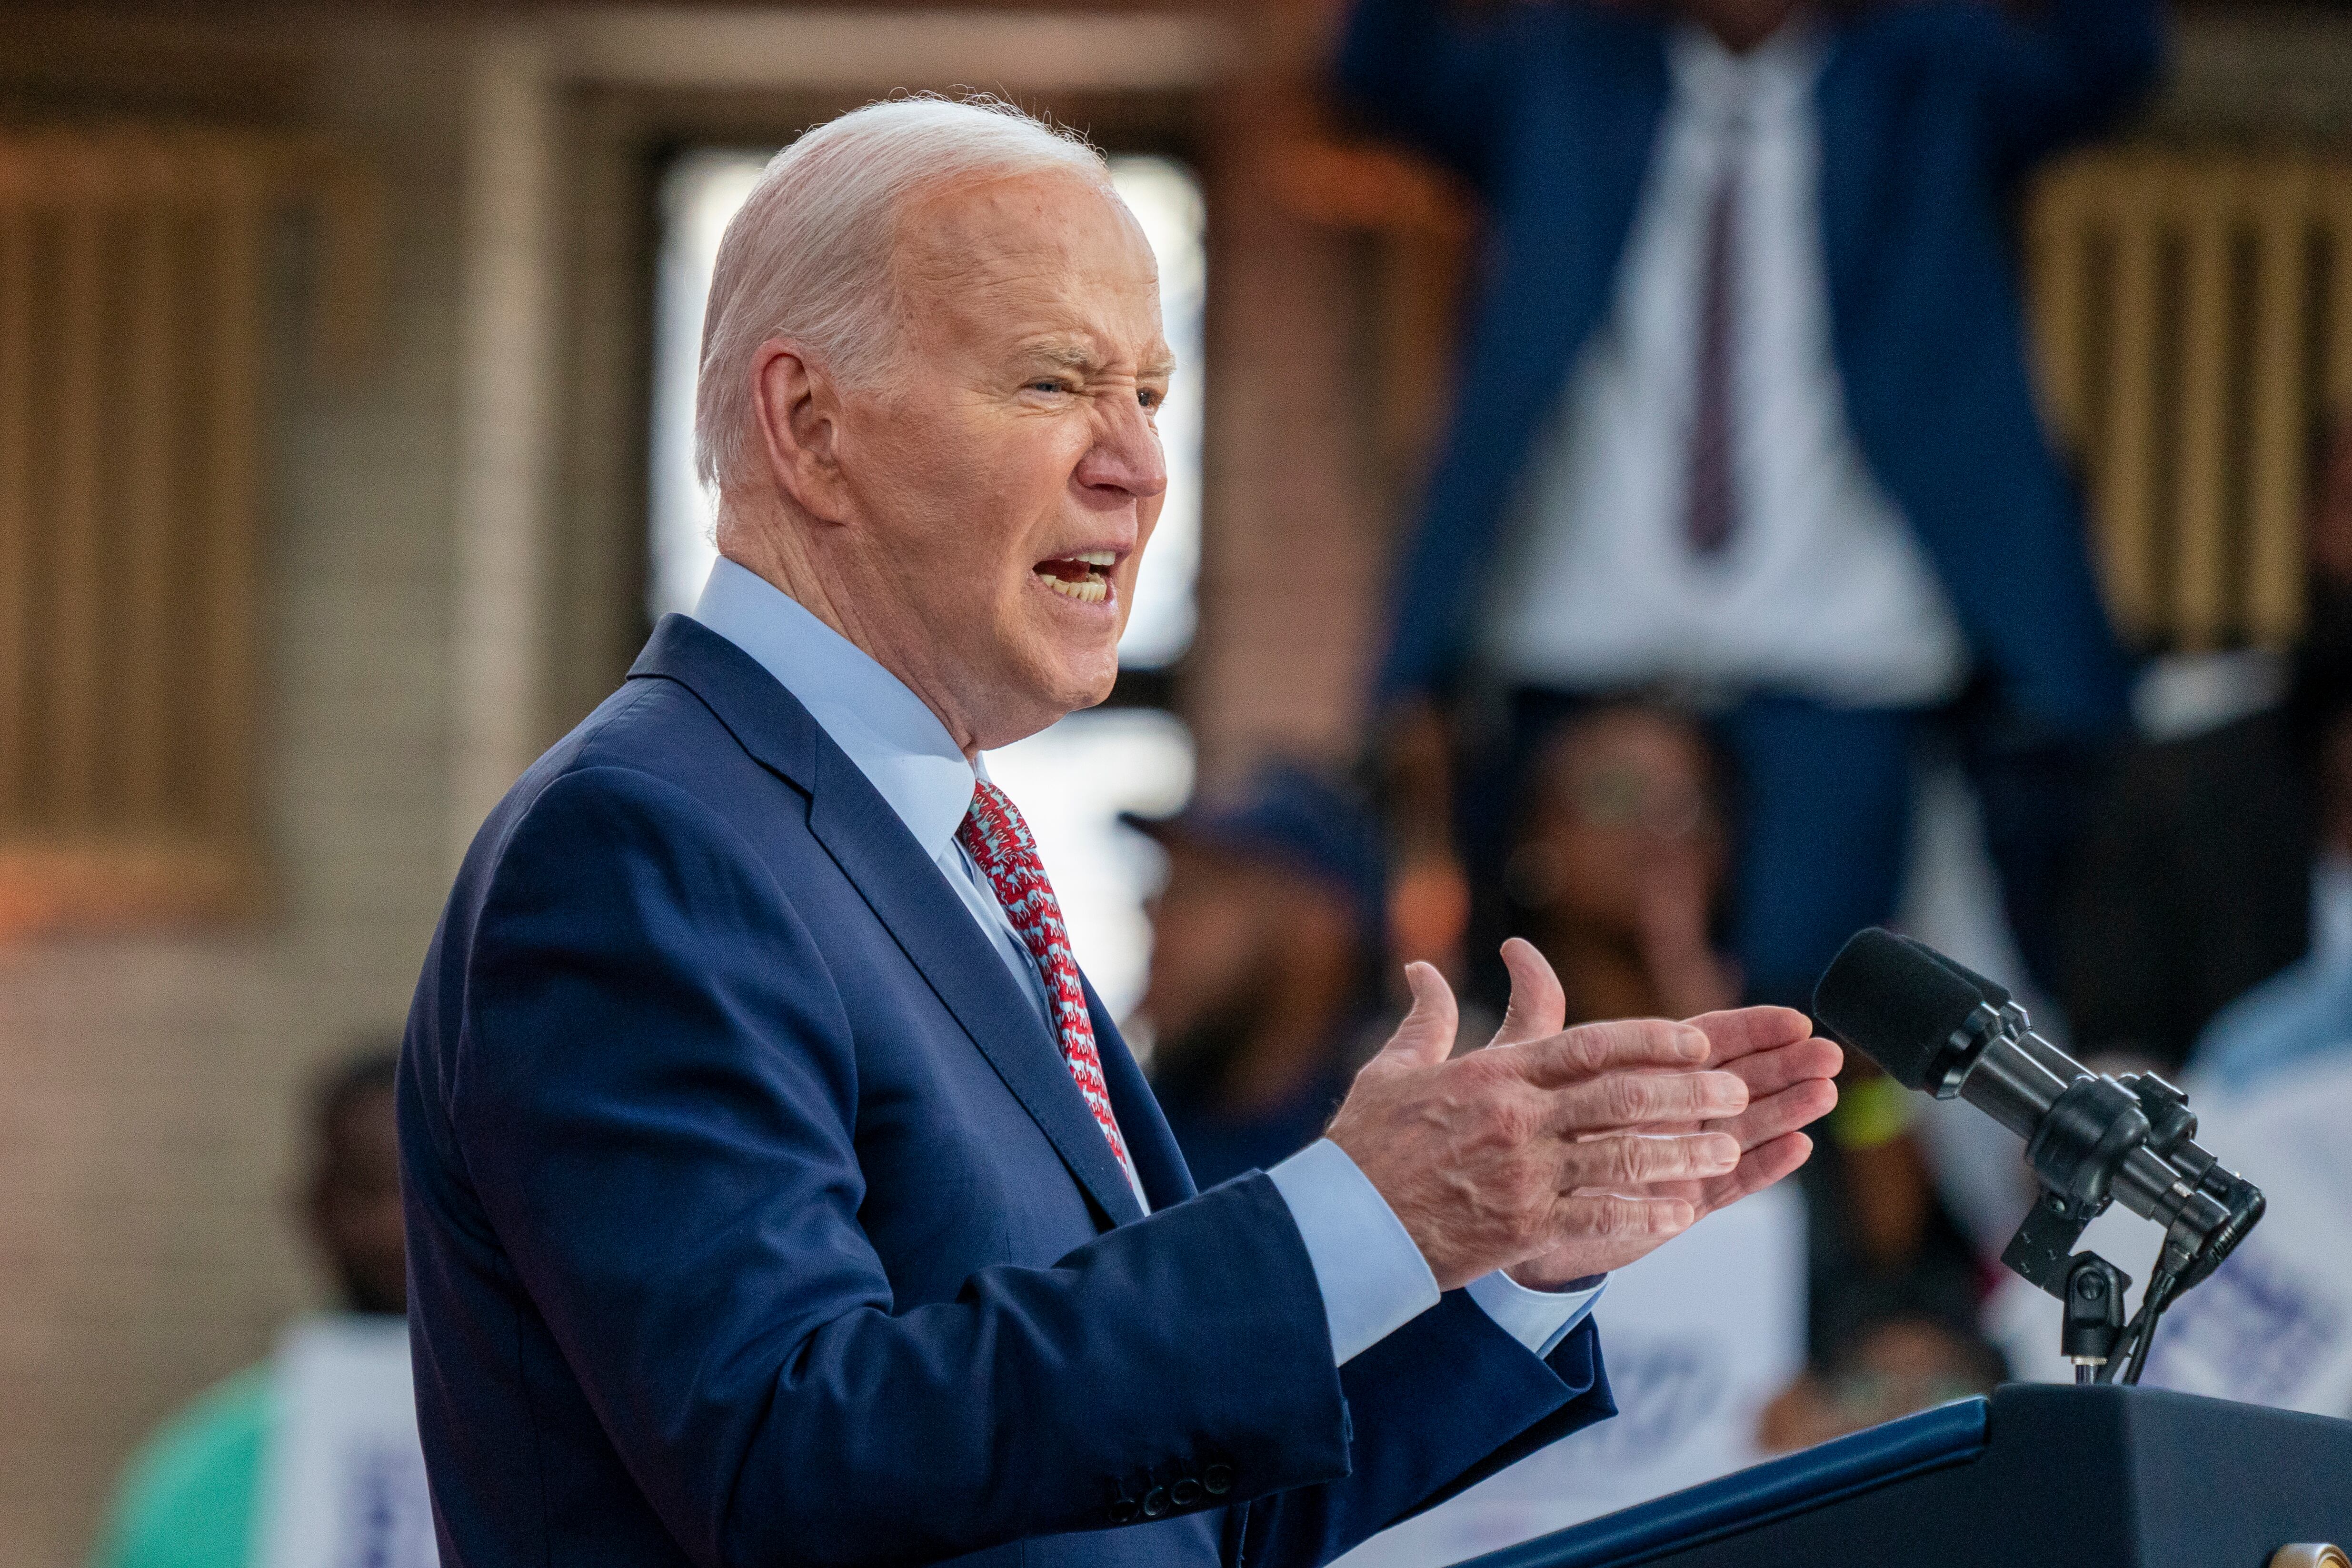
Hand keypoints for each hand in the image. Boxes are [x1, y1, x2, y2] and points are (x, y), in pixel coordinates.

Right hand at [1325, 958, 1749, 1292]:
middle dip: (1687, 1093)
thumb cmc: (1366, 1146)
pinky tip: (1680, 1215)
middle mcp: (1517, 1118)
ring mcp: (1524, 1174)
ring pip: (1622, 1155)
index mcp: (1494, 1075)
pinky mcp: (1522, 1226)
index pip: (1590, 1045)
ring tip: (1725, 1150)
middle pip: (1622, 1096)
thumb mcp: (1392, 1070)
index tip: (1698, 1042)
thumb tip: (1421, 968)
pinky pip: (1599, 1218)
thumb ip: (1425, 1019)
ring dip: (1682, 1153)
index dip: (1652, 1041)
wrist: (1344, 1223)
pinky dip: (1642, 1215)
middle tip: (1737, 1093)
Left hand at [1491, 941, 1840, 1287]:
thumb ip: (1538, 1010)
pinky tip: (1798, 1148)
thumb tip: (1515, 947)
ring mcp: (1682, 1158)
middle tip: (1830, 1052)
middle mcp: (1672, 1114)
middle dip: (1784, 1067)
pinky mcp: (1679, 1203)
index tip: (1794, 1018)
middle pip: (1739, 1083)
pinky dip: (1763, 1168)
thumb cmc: (1525, 1127)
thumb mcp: (1528, 1066)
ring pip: (1744, 1131)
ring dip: (1786, 1112)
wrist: (1509, 1203)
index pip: (1707, 1043)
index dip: (1751, 1030)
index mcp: (1647, 1074)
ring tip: (1826, 1091)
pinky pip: (1729, 1184)